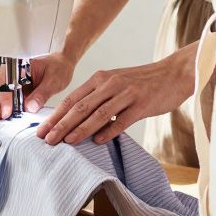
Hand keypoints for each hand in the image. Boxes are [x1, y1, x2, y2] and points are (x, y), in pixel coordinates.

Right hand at [0, 52, 76, 119]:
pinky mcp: (4, 89)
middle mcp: (8, 72)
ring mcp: (4, 80)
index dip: (4, 98)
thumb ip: (42, 93)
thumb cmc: (56, 68)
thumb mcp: (55, 79)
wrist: (59, 65)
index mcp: (20, 65)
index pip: (6, 81)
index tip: (6, 112)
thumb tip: (30, 106)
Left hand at [36, 43, 195, 145]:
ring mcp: (126, 93)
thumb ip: (97, 98)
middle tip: (47, 140)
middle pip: (80, 106)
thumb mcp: (116, 83)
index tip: (42, 131)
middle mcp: (110, 84)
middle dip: (61, 125)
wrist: (174, 74)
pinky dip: (109, 130)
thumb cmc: (142, 82)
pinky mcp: (142, 104)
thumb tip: (76, 119)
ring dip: (81, 129)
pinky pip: (122, 119)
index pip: (72, 99)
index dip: (55, 116)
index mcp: (101, 79)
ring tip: (66, 142)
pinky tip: (98, 141)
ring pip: (98, 113)